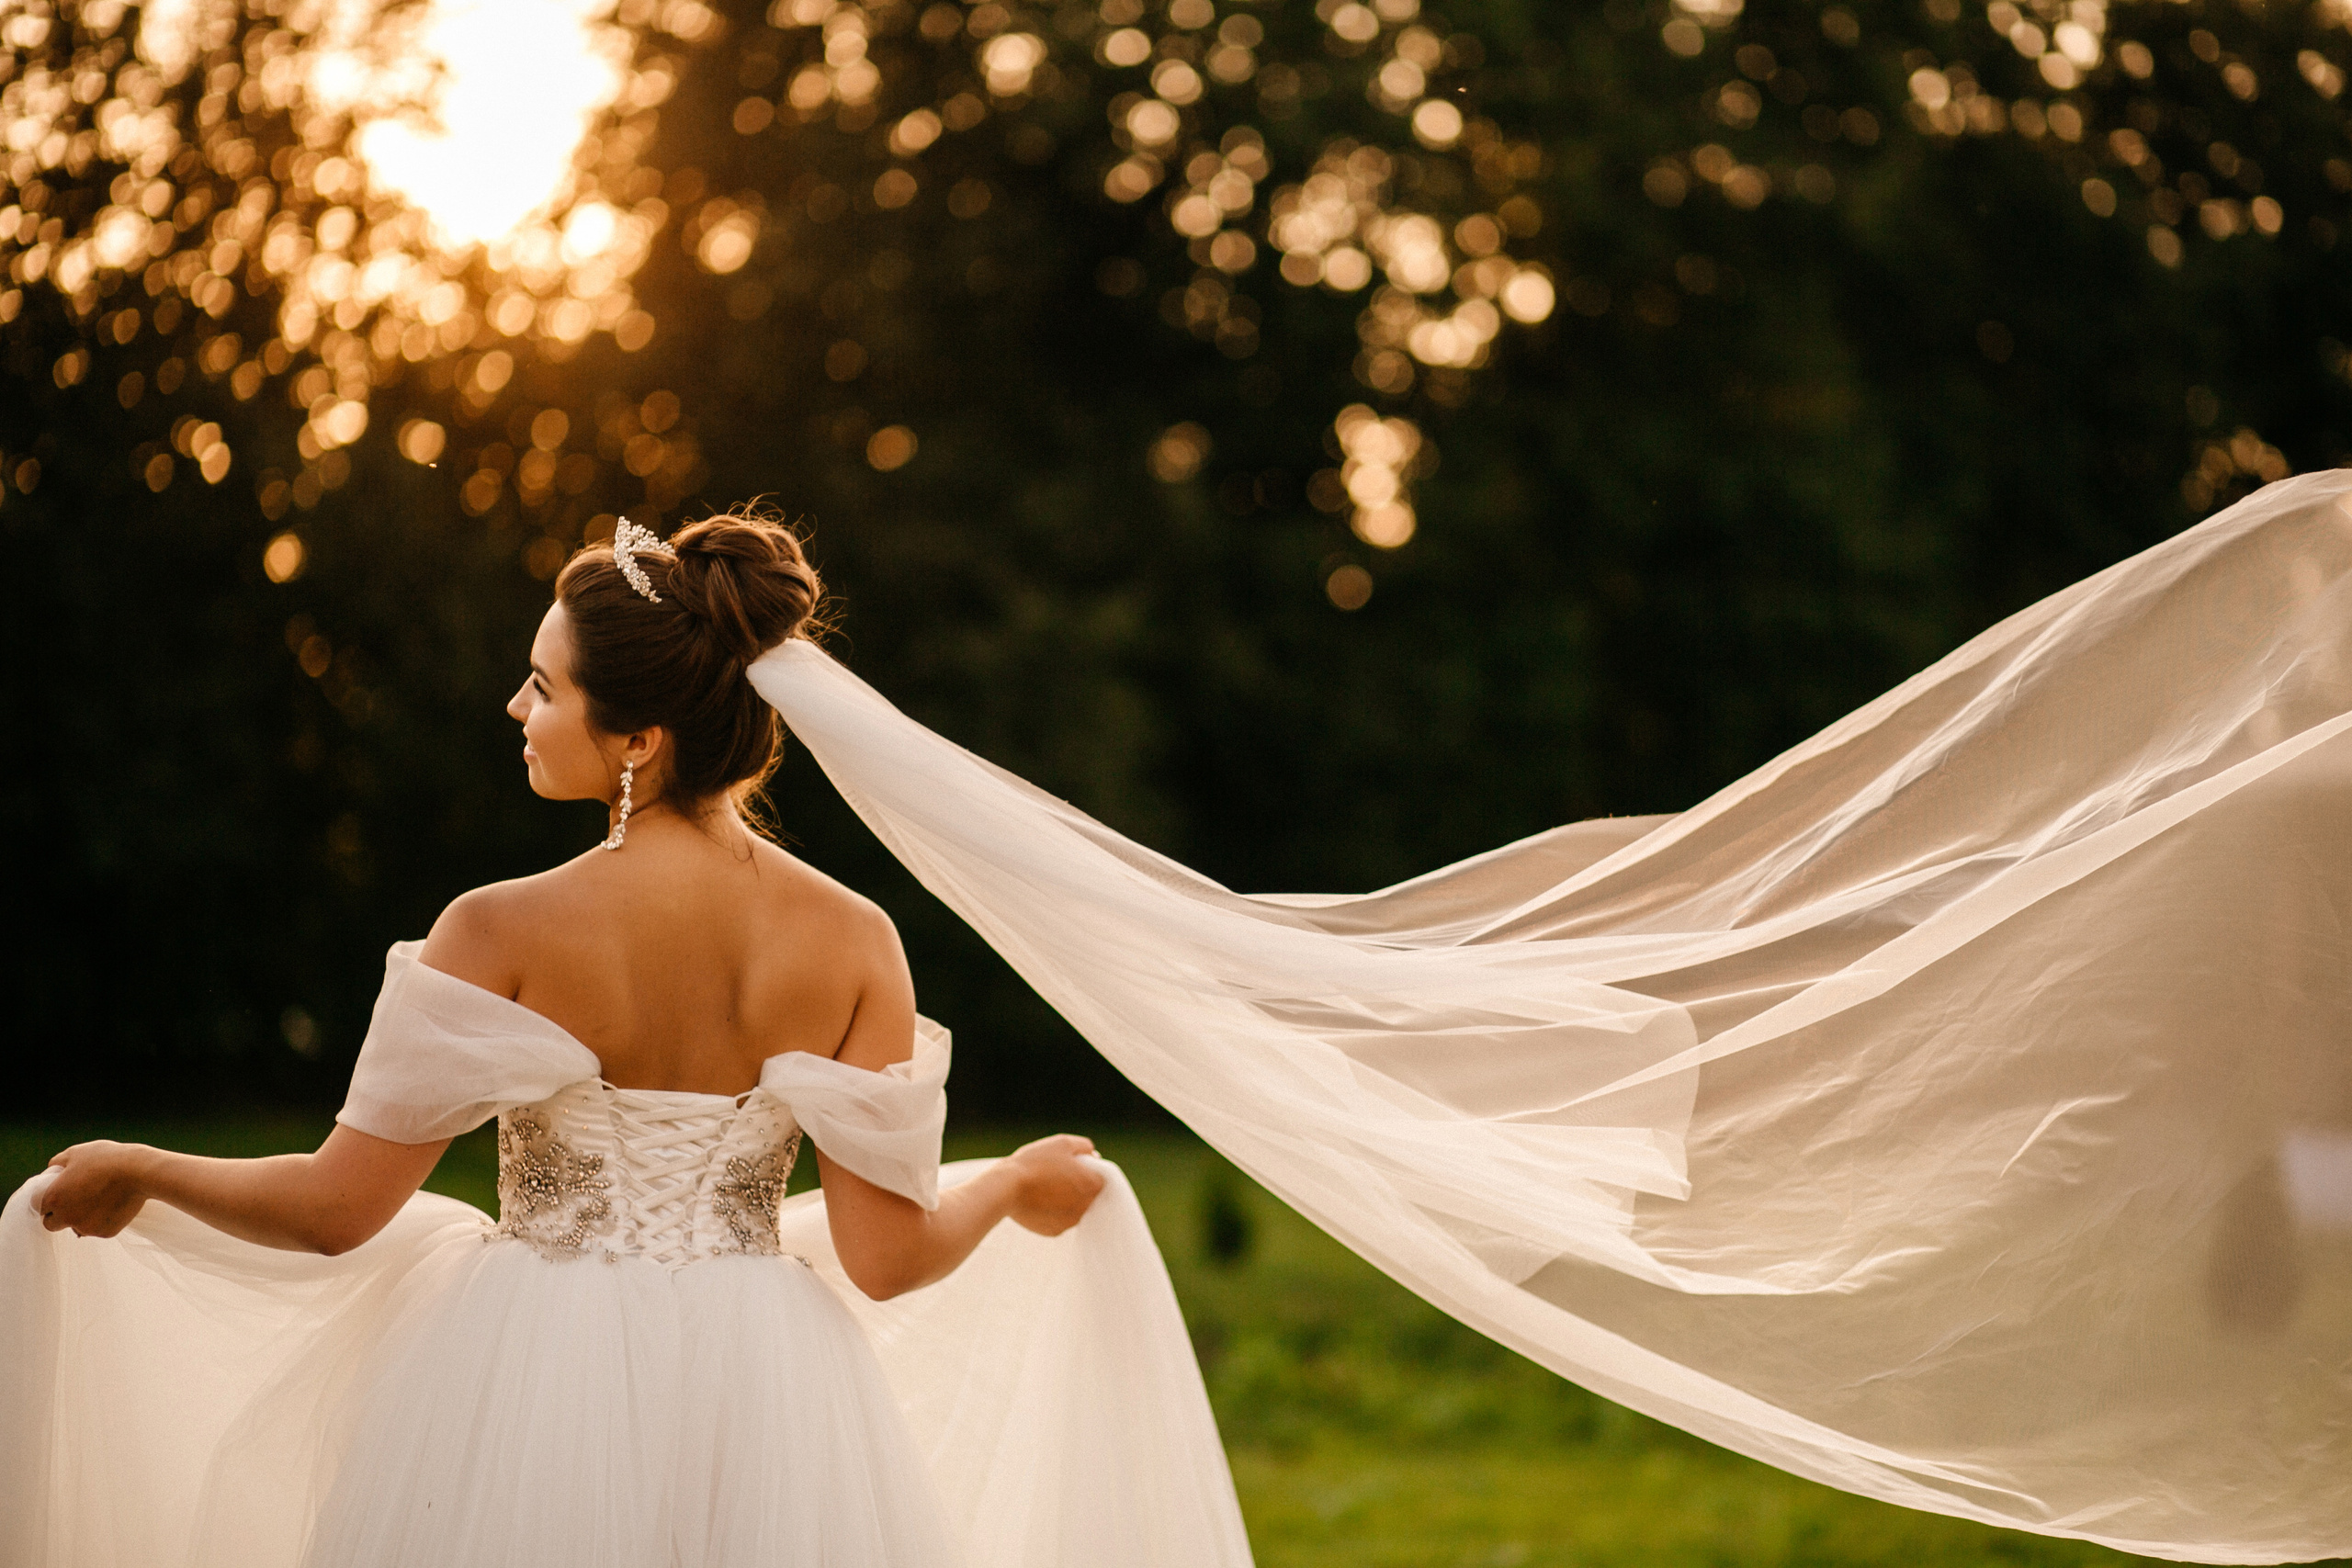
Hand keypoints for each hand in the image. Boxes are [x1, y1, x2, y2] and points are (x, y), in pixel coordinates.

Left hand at [39, 1141, 153, 1237]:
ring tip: (102, 1199)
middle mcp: (66, 1217)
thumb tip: (53, 1170)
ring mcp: (86, 1227)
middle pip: (52, 1224)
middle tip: (77, 1202)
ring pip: (78, 1227)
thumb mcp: (77, 1152)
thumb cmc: (107, 1159)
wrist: (141, 1172)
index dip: (50, 1200)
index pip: (41, 1207)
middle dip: (60, 1216)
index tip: (63, 1194)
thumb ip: (58, 1163)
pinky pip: (99, 1229)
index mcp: (54, 1198)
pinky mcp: (105, 1233)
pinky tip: (114, 1204)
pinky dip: (103, 1220)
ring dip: (83, 1218)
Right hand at [1004, 1134, 1105, 1236]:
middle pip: (1090, 1197)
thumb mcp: (1062, 1143)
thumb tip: (1093, 1155)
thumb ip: (1084, 1147)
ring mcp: (1070, 1222)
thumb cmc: (1035, 1162)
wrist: (1006, 1188)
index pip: (1102, 1180)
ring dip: (1067, 1201)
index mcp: (1091, 1185)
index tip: (1075, 1167)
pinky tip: (1039, 1201)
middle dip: (1079, 1187)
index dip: (1090, 1172)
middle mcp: (1085, 1207)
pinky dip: (1053, 1212)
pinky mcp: (1054, 1232)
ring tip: (1046, 1187)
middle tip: (1059, 1176)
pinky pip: (1060, 1220)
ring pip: (1075, 1210)